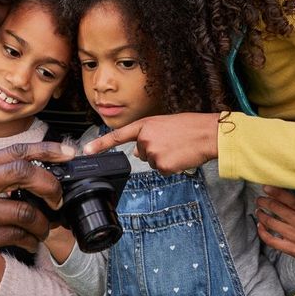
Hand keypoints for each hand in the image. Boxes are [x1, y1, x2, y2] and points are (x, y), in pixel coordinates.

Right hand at [0, 141, 75, 282]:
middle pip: (23, 171)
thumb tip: (35, 171)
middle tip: (57, 199)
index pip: (16, 151)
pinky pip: (17, 236)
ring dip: (43, 223)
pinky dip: (30, 240)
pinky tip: (30, 242)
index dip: (47, 150)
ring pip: (24, 211)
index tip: (68, 152)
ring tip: (44, 228)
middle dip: (50, 185)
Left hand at [83, 113, 219, 174]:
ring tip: (178, 148)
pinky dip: (171, 167)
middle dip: (154, 150)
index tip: (86, 151)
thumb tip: (139, 151)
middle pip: (141, 153)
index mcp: (145, 125)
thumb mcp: (164, 124)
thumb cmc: (190, 127)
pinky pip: (162, 171)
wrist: (207, 133)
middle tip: (171, 143)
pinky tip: (180, 157)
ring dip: (164, 158)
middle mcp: (144, 139)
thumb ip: (148, 134)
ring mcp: (152, 152)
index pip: (117, 136)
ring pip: (152, 162)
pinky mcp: (162, 166)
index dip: (100, 144)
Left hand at [256, 186, 294, 280]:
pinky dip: (262, 231)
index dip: (276, 192)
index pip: (290, 199)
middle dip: (264, 202)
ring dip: (261, 215)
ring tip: (259, 210)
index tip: (265, 187)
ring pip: (271, 223)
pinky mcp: (292, 250)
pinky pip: (271, 240)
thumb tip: (280, 193)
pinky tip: (260, 225)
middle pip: (277, 209)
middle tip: (259, 199)